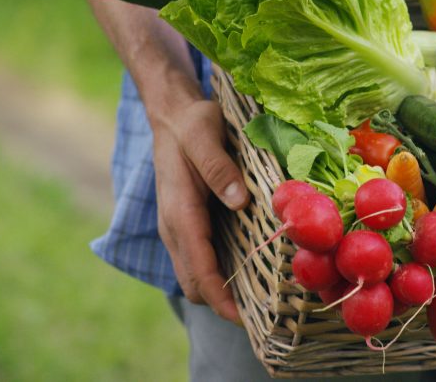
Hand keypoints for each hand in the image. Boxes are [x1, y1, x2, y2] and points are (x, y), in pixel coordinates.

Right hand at [152, 98, 248, 322]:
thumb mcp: (204, 134)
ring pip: (194, 275)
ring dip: (220, 293)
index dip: (220, 299)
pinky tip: (248, 271)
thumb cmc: (191, 123)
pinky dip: (217, 274)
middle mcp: (174, 228)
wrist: (172, 115)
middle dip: (222, 305)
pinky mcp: (186, 224)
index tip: (245, 319)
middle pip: (194, 283)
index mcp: (179, 212)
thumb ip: (218, 167)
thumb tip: (238, 201)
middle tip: (264, 314)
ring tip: (260, 300)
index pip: (198, 269)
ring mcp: (178, 228)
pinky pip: (199, 260)